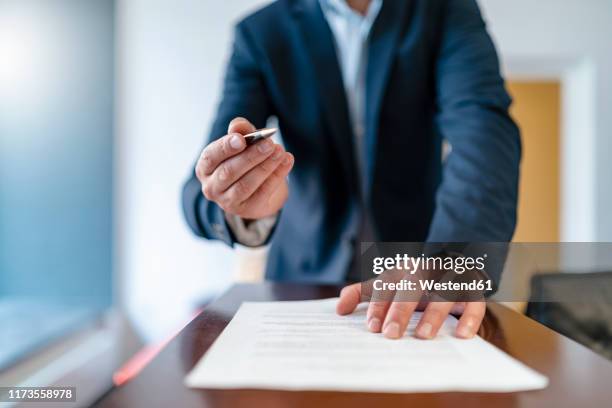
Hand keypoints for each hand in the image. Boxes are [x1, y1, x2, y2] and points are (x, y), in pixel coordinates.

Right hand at [196, 117, 293, 219]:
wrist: (257, 189)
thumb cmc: (244, 160)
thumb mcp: (242, 143)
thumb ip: (240, 131)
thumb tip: (238, 125)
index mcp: (205, 168)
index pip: (211, 157)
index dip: (225, 147)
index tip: (241, 139)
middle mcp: (212, 187)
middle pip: (229, 172)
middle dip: (251, 156)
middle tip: (270, 144)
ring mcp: (228, 201)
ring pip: (246, 184)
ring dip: (265, 166)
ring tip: (280, 151)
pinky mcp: (247, 209)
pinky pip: (263, 192)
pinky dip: (276, 175)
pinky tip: (287, 161)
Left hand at [336, 282, 485, 339]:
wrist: (454, 261)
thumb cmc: (413, 282)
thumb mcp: (388, 283)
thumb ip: (362, 293)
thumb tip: (339, 309)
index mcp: (403, 270)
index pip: (388, 284)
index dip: (378, 305)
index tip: (372, 327)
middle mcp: (426, 271)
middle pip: (413, 286)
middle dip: (400, 310)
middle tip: (390, 334)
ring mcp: (450, 279)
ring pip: (443, 292)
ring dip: (433, 314)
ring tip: (422, 336)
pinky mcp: (473, 291)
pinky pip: (475, 302)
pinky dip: (470, 317)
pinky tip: (461, 334)